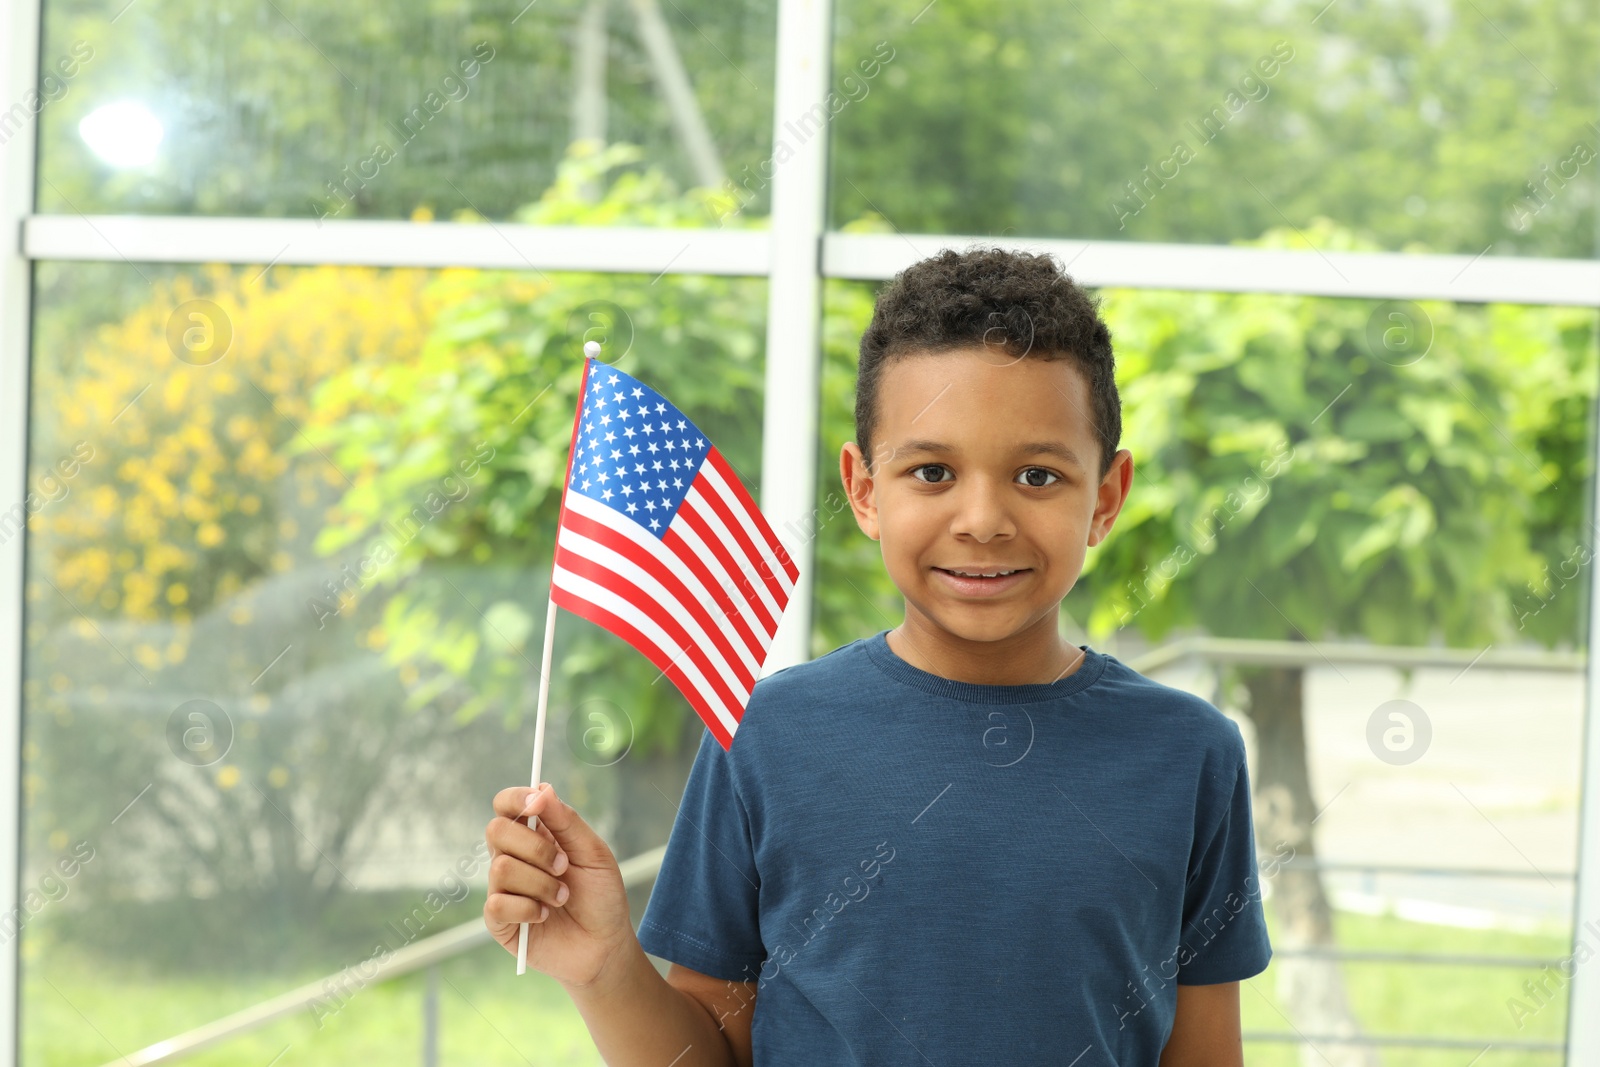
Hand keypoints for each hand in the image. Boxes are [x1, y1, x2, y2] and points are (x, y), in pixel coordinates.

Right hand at [484, 783, 634, 988]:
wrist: (605, 945)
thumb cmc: (601, 897)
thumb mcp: (594, 853)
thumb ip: (567, 821)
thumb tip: (542, 789)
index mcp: (535, 835)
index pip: (506, 804)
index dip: (515, 798)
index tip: (536, 803)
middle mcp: (513, 857)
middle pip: (497, 830)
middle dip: (535, 847)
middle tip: (563, 866)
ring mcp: (503, 888)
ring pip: (501, 868)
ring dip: (541, 884)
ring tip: (562, 898)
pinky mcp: (498, 921)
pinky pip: (498, 904)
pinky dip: (529, 909)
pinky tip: (545, 916)